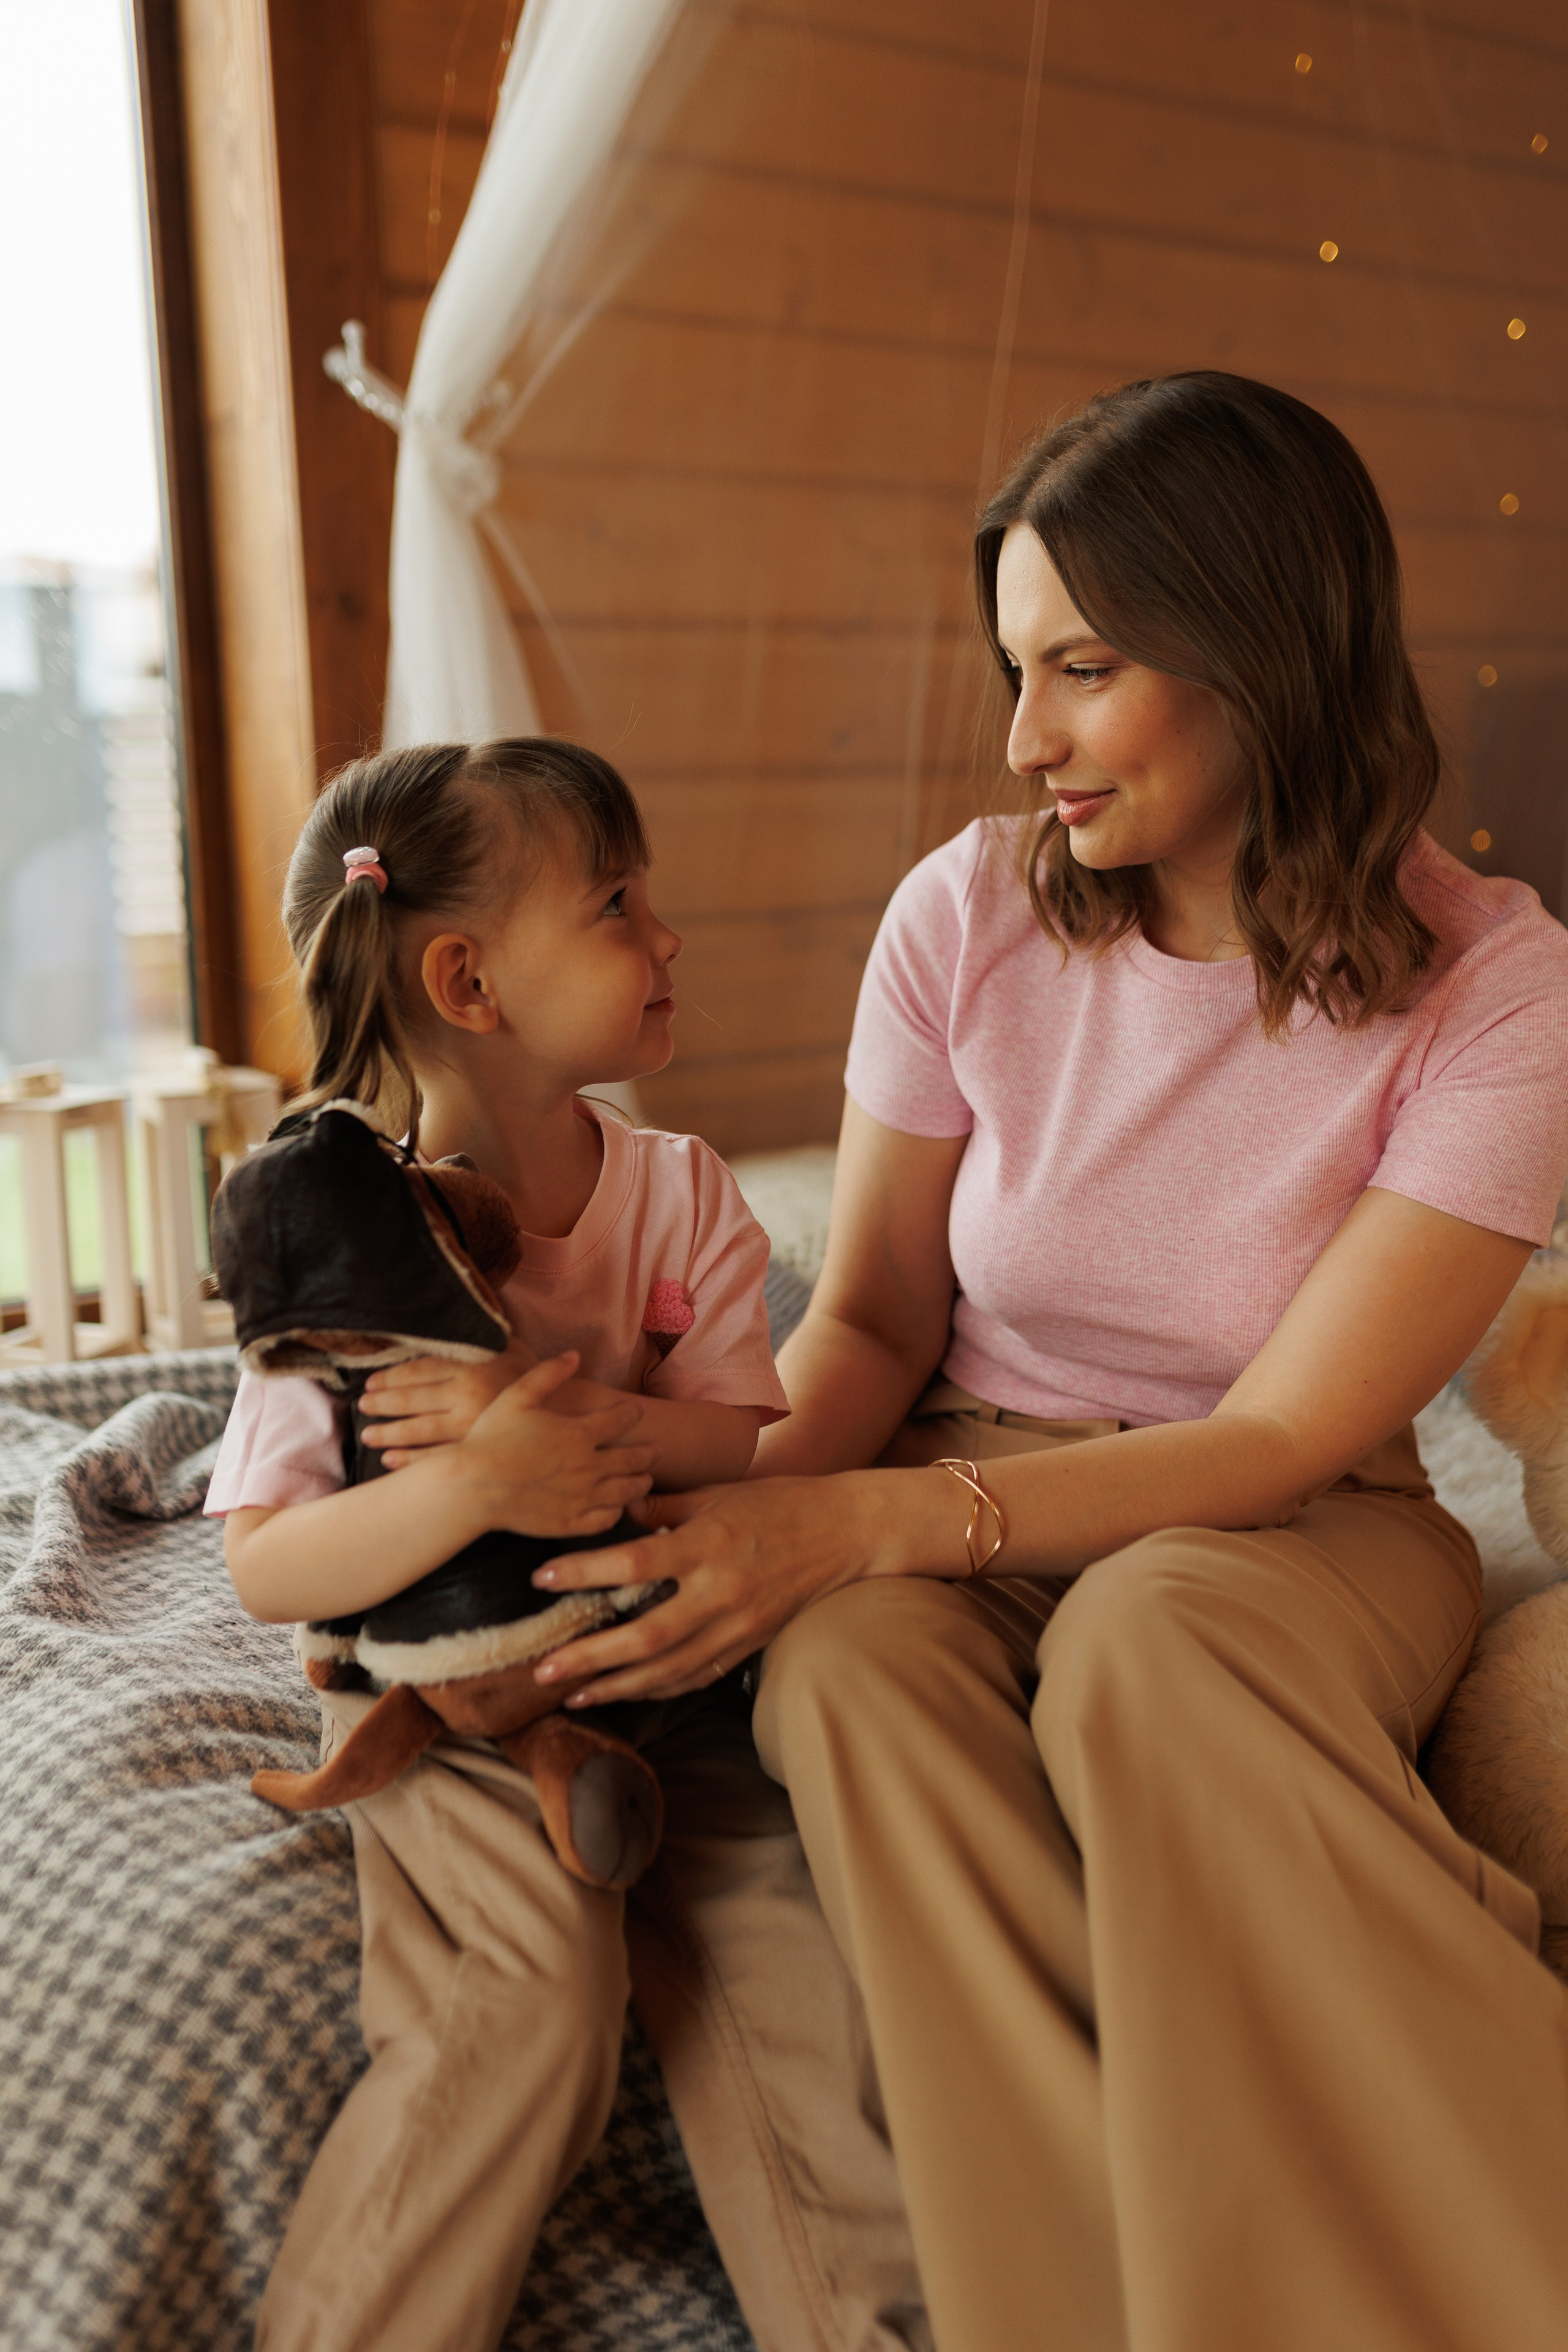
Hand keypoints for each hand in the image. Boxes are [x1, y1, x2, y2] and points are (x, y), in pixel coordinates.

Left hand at [362, 1335, 537, 1464]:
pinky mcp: (475, 1448)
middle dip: (382, 1405)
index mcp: (470, 1365)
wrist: (568, 1410)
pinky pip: (435, 1456)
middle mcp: (466, 1394)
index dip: (392, 1378)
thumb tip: (451, 1322)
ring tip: (369, 1436)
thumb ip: (478, 1337)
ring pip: (418, 1429)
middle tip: (363, 1407)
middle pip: (412, 1400)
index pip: (419, 1370)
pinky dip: (410, 1459)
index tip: (372, 1383)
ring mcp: (469, 1425)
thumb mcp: (508, 1345)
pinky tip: (390, 1461)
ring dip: (389, 1433)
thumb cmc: (533, 1376)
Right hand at [454, 1353, 655, 1538]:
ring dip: (640, 1482)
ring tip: (646, 1479)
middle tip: (657, 1450)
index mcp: (579, 1433)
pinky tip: (617, 1507)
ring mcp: (582, 1497)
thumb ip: (548, 1373)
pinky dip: (617, 1512)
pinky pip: (606, 1520)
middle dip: (648, 1453)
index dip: (632, 1414)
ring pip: (626, 1491)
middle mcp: (589, 1466)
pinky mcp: (571, 1523)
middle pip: (633, 1459)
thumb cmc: (491, 1438)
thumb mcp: (518, 1396)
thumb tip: (574, 1355)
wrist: (471, 1486)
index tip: (638, 1412)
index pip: (620, 1421)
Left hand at [526, 1470, 898, 1702]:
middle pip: (646, 1635)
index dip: (585, 1572)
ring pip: (670, 1668)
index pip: (634, 1562)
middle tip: (542, 1668)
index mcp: (708, 1543)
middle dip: (590, 1656)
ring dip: (617, 1686)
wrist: (847, 1532)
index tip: (541, 1579)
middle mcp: (721, 1590)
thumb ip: (666, 1506)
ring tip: (572, 1696)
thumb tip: (617, 1509)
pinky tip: (626, 1693)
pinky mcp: (751, 1643)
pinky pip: (698, 1676)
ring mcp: (739, 1623)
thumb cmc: (780, 1502)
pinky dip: (660, 1689)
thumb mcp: (721, 1493)